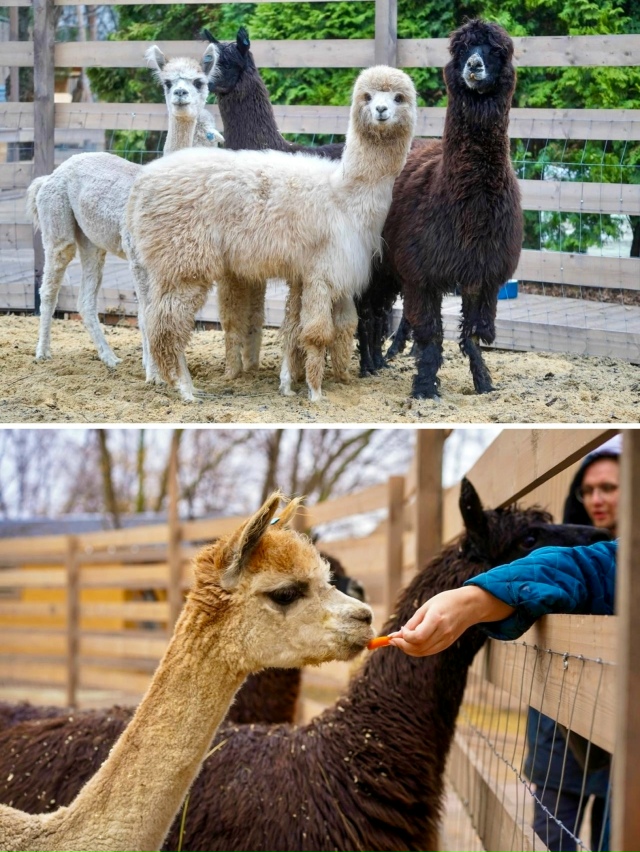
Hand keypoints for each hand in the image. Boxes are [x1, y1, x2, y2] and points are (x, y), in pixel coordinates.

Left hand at [388, 585, 514, 656]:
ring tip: (400, 640)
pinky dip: (417, 649)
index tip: (400, 630)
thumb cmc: (446, 602)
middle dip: (403, 646)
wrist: (468, 606)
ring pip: (423, 652)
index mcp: (437, 619)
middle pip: (419, 647)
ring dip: (408, 649)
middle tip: (393, 639)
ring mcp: (446, 640)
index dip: (405, 637)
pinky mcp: (447, 644)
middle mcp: (442, 632)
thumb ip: (413, 622)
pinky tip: (411, 642)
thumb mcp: (427, 606)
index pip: (418, 637)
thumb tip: (398, 634)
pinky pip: (429, 651)